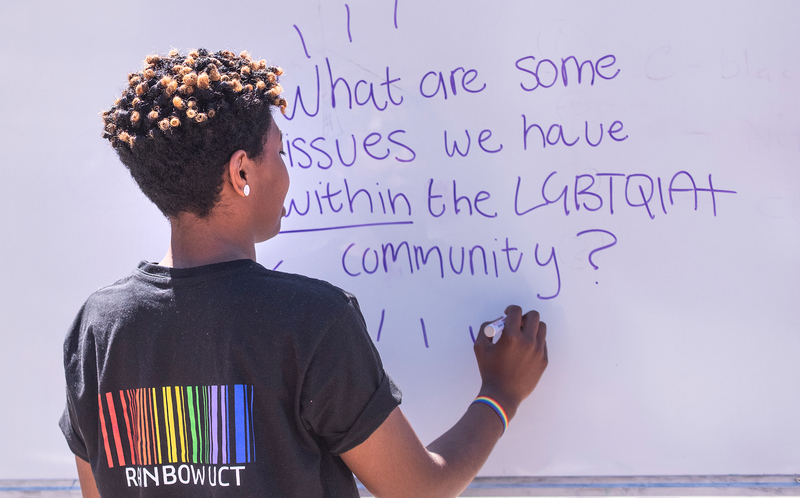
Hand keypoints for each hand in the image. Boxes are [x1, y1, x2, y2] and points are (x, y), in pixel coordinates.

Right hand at [473, 305, 547, 420]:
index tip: (507, 314)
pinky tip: (525, 349)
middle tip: (516, 324)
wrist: (502, 395)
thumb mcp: (480, 347)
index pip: (517, 311)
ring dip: (532, 327)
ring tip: (523, 336)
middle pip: (534, 316)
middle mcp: (528, 341)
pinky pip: (543, 342)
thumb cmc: (489, 371)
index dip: (511, 309)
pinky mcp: (543, 360)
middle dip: (524, 316)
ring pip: (541, 328)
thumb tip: (496, 322)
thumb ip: (486, 329)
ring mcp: (538, 351)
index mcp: (511, 336)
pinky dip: (535, 341)